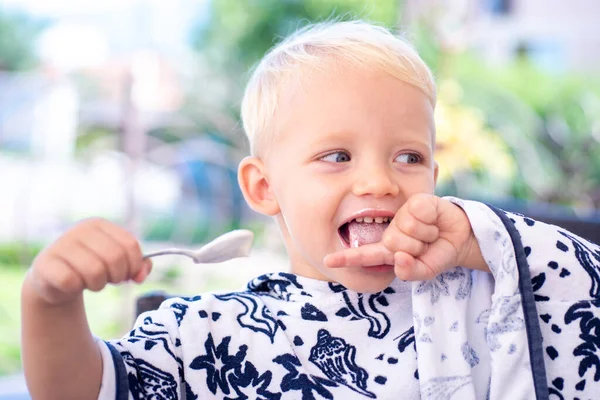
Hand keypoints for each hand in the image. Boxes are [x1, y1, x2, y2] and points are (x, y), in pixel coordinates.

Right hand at [28, 218, 151, 304]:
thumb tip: (141, 276)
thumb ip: (138, 266)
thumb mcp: (117, 262)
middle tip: (110, 280)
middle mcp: (79, 230)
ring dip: (98, 284)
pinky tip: (72, 285)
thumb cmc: (92, 267)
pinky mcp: (45, 264)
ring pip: (95, 271)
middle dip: (118, 276)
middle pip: (115, 258)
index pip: (130, 245)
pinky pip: (71, 281)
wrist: (55, 279)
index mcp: (99, 225)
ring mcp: (60, 245)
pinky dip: (76, 288)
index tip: (128, 274)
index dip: (134, 266)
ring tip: (92, 282)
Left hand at [323, 194, 487, 279]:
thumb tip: (399, 259)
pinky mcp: (416, 201)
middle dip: (414, 248)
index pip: (364, 255)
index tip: (327, 261)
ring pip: (406, 228)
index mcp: (388, 250)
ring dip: (425, 236)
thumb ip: (411, 272)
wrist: (461, 238)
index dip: (345, 258)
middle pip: (392, 243)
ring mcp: (402, 215)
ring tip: (431, 233)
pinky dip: (430, 222)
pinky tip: (434, 220)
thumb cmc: (437, 254)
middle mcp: (392, 231)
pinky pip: (418, 214)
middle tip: (425, 245)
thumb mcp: (426, 271)